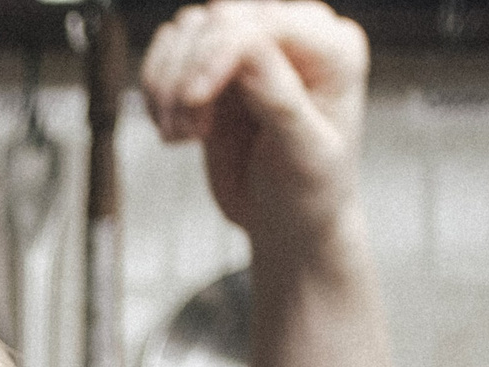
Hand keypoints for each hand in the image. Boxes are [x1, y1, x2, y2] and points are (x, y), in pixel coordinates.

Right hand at [140, 2, 367, 249]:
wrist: (287, 224)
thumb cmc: (308, 193)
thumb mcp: (303, 154)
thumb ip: (279, 98)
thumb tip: (245, 51)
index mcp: (331, 48)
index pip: (262, 26)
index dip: (216, 55)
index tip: (190, 103)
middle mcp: (294, 37)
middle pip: (220, 18)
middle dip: (188, 75)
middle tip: (187, 135)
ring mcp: (253, 48)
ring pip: (190, 29)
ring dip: (168, 83)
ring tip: (181, 134)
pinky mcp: (218, 68)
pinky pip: (173, 48)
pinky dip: (157, 84)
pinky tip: (174, 124)